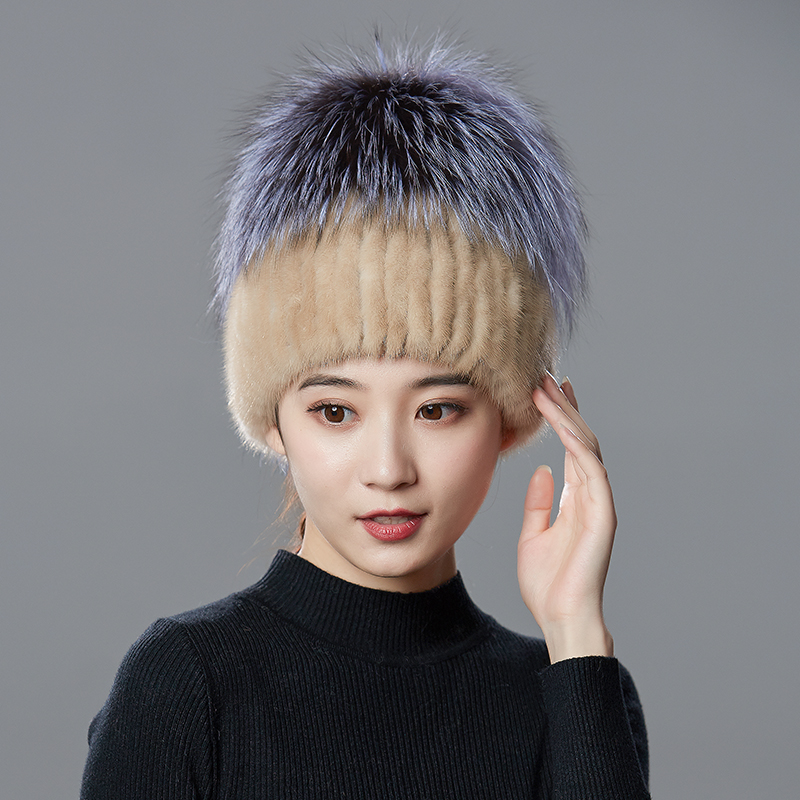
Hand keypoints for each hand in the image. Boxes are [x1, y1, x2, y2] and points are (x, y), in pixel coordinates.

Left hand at [518, 373, 615, 662]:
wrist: (560, 618)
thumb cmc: (547, 583)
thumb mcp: (534, 535)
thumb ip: (540, 503)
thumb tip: (543, 471)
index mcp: (575, 498)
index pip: (569, 447)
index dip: (559, 417)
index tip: (545, 389)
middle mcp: (590, 495)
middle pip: (579, 439)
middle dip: (562, 406)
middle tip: (543, 375)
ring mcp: (599, 503)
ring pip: (587, 447)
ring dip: (567, 416)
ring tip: (547, 388)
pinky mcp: (603, 515)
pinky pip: (592, 471)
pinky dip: (578, 445)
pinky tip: (562, 423)